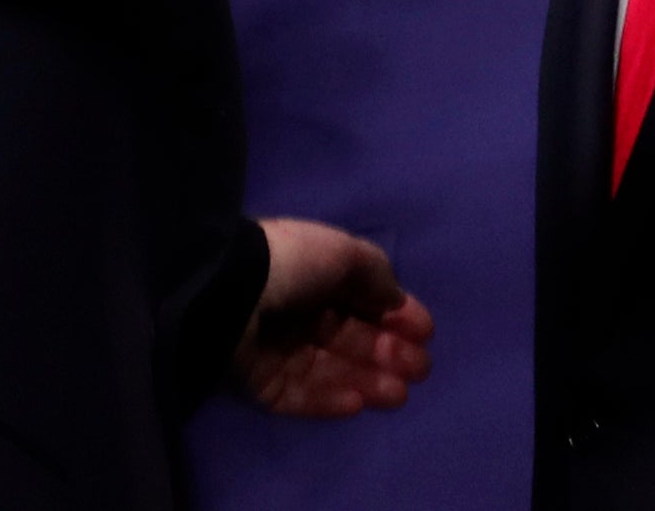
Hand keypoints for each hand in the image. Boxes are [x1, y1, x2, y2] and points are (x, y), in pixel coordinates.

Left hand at [231, 217, 435, 419]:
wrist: (229, 292)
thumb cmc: (291, 263)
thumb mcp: (343, 252)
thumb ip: (377, 275)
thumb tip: (397, 300)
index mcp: (316, 276)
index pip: (363, 300)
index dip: (396, 315)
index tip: (426, 332)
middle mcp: (299, 313)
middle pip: (352, 339)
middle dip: (389, 353)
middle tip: (420, 369)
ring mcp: (280, 351)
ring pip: (333, 372)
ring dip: (369, 382)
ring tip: (399, 394)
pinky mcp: (263, 386)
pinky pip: (303, 396)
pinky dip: (331, 400)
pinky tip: (360, 402)